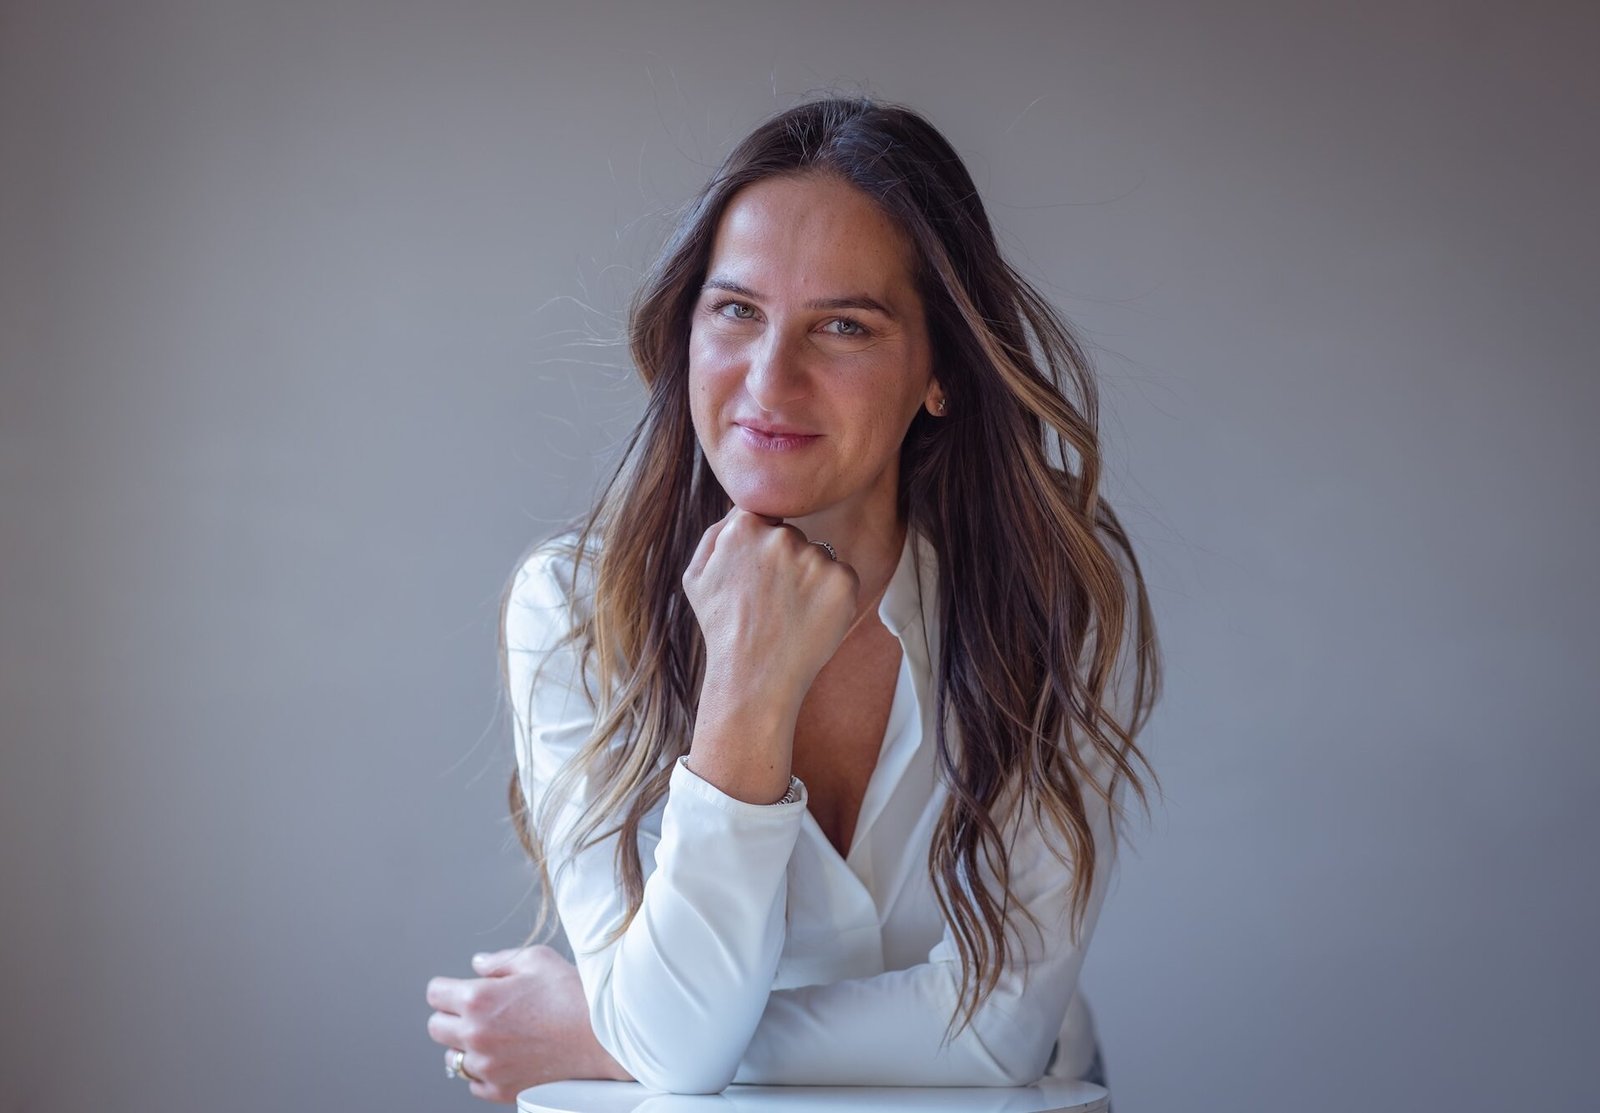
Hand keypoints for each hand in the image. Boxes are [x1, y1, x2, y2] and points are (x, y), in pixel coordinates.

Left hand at [425, 945, 630, 1102]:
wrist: (603, 1036)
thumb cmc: (574, 996)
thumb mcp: (537, 959)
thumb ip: (500, 960)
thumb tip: (478, 965)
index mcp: (478, 999)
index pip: (434, 994)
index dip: (447, 988)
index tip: (456, 989)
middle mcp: (476, 1035)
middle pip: (436, 1027)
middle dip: (451, 1015)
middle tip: (476, 1011)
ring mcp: (487, 1066)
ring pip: (452, 1058)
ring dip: (466, 1045)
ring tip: (495, 1035)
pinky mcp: (501, 1089)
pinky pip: (473, 1083)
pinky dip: (483, 1071)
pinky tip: (504, 1056)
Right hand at [682, 507, 860, 715]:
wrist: (753, 677)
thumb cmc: (723, 629)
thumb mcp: (697, 577)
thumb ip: (717, 533)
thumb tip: (741, 509)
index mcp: (744, 528)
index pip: (765, 518)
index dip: (762, 549)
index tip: (758, 578)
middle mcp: (781, 536)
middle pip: (793, 537)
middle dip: (786, 563)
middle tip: (771, 603)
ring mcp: (814, 557)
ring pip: (818, 558)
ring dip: (809, 581)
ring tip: (788, 616)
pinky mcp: (842, 580)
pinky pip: (842, 577)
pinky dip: (832, 598)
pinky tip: (810, 621)